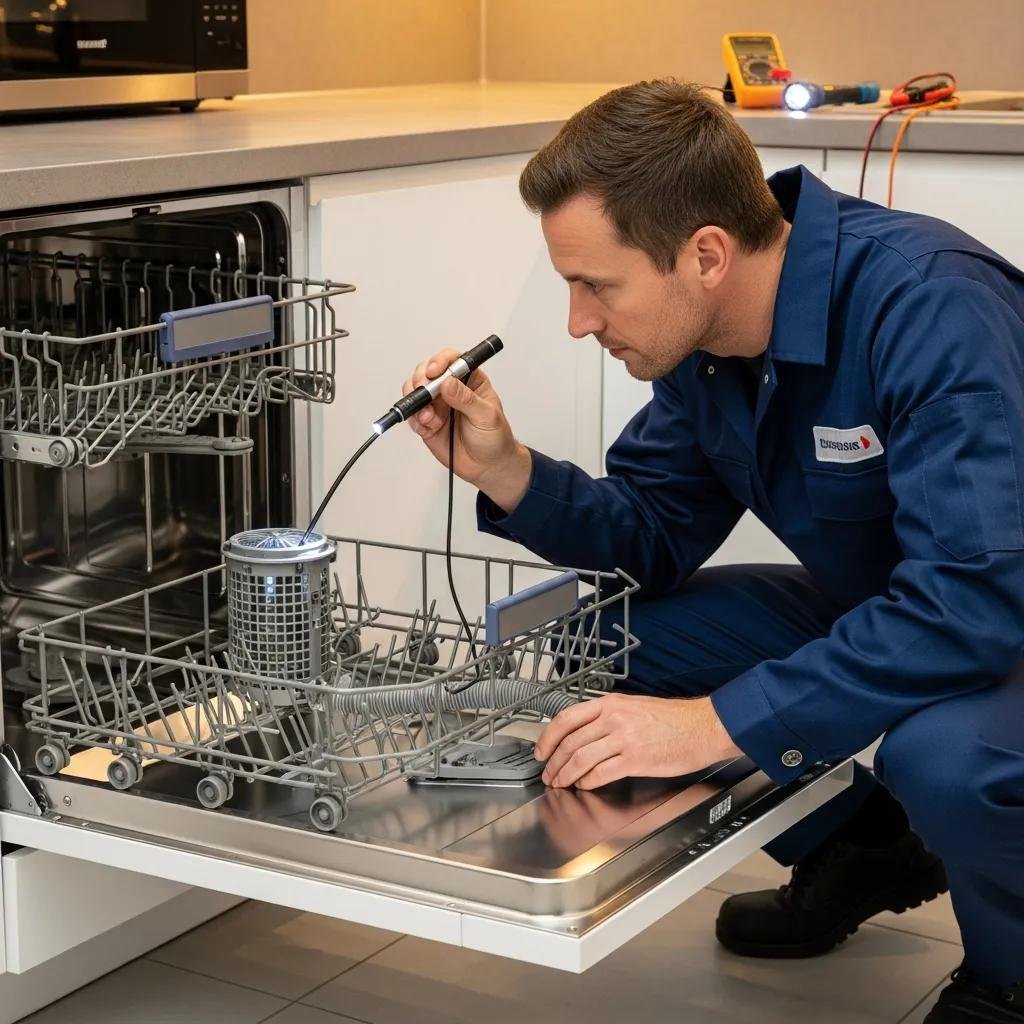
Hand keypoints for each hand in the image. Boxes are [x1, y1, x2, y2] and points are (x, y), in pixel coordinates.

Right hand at [403, 349, 531, 512]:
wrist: (488, 467)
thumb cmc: (495, 438)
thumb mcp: (487, 416)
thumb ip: (467, 400)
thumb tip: (448, 383)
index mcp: (470, 380)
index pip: (452, 360)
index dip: (440, 361)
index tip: (434, 372)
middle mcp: (451, 389)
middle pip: (427, 372)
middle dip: (421, 380)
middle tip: (424, 392)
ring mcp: (437, 405)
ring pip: (415, 391)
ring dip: (417, 402)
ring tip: (429, 417)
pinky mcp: (427, 422)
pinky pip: (413, 415)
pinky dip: (416, 420)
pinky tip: (429, 427)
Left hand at [535, 693, 741, 789]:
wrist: (702, 727)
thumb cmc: (674, 719)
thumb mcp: (634, 706)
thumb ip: (608, 716)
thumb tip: (584, 732)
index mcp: (610, 704)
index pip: (567, 718)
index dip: (548, 737)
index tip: (541, 750)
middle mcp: (613, 718)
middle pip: (570, 742)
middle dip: (554, 762)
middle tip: (548, 774)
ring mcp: (624, 739)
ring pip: (581, 758)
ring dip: (566, 774)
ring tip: (561, 783)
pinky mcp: (635, 759)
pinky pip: (601, 773)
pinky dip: (588, 781)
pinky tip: (585, 785)